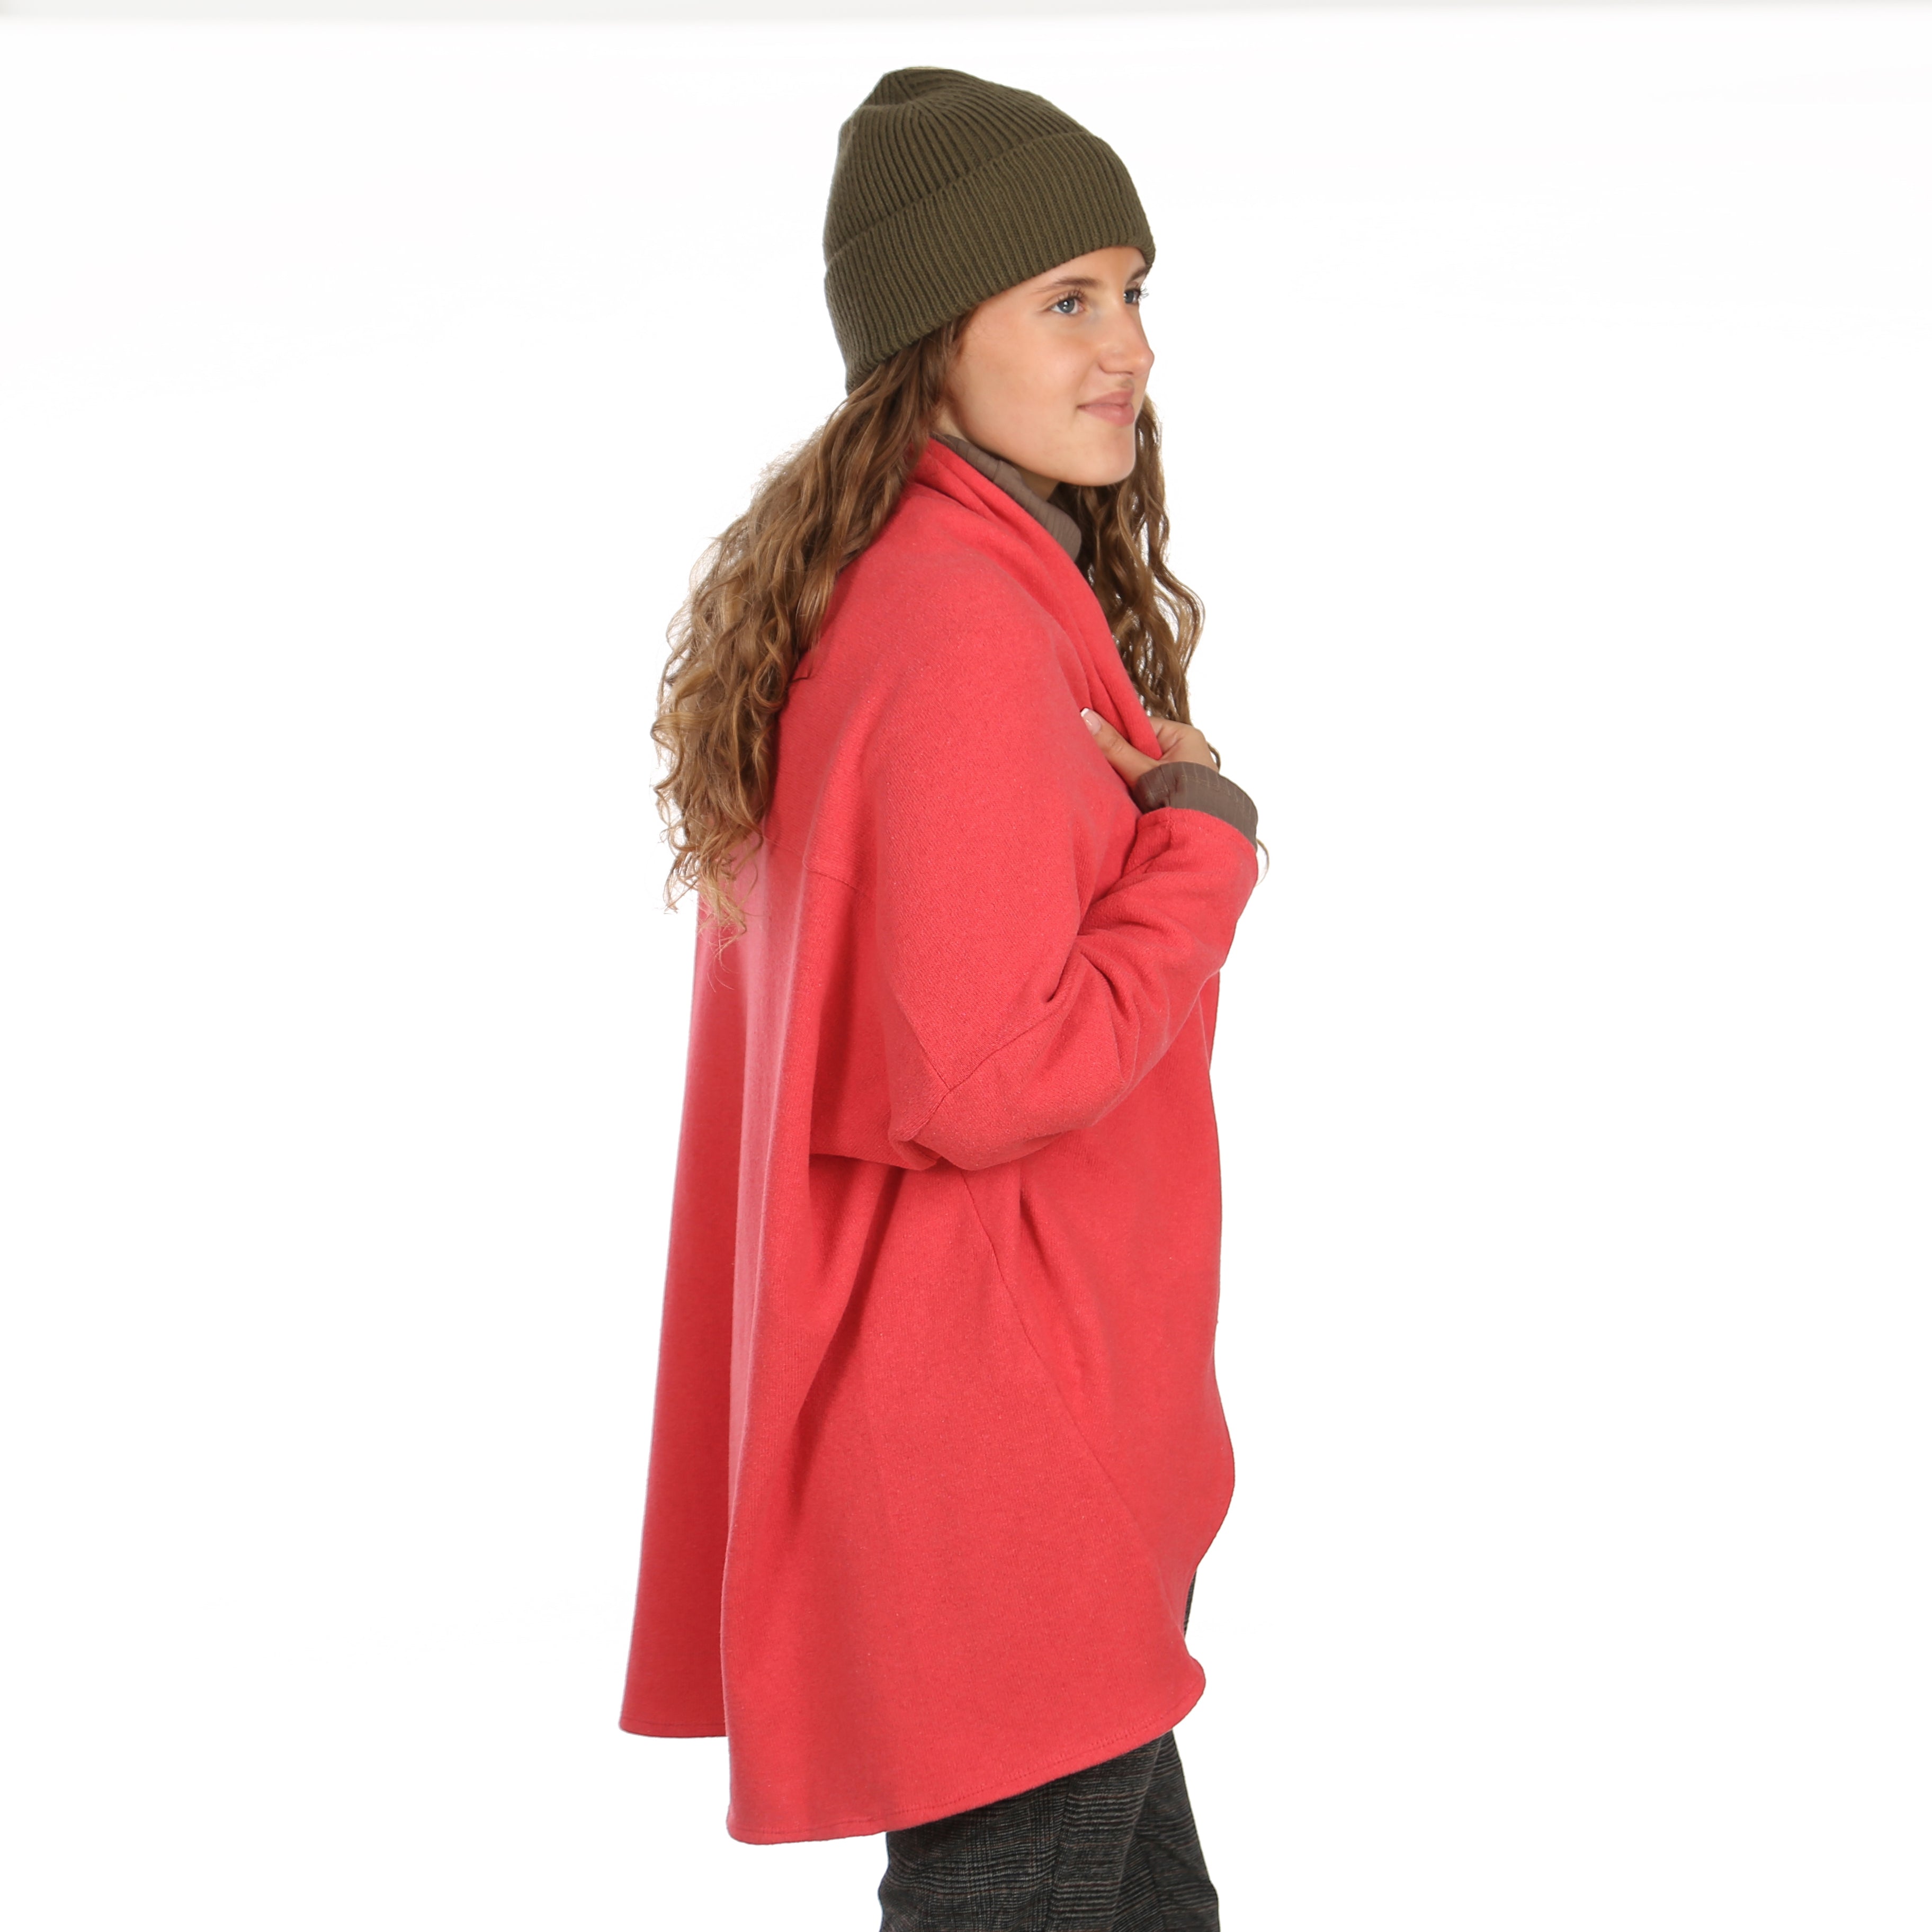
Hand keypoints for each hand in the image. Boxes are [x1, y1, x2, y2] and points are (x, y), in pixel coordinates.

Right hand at [1081, 708, 1219, 786]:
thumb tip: (1086, 717)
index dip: (1118, 734)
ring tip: (1114, 780)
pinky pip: (1150, 780)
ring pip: (1143, 765)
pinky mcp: (1177, 790)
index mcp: (1184, 736)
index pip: (1140, 726)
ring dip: (1129, 774)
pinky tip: (1127, 793)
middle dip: (1123, 757)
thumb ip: (1115, 747)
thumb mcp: (1143, 770)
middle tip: (1101, 762)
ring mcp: (1182, 771)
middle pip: (1140, 746)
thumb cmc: (1181, 799)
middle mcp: (1186, 750)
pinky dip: (1138, 786)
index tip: (1097, 739)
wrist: (1202, 837)